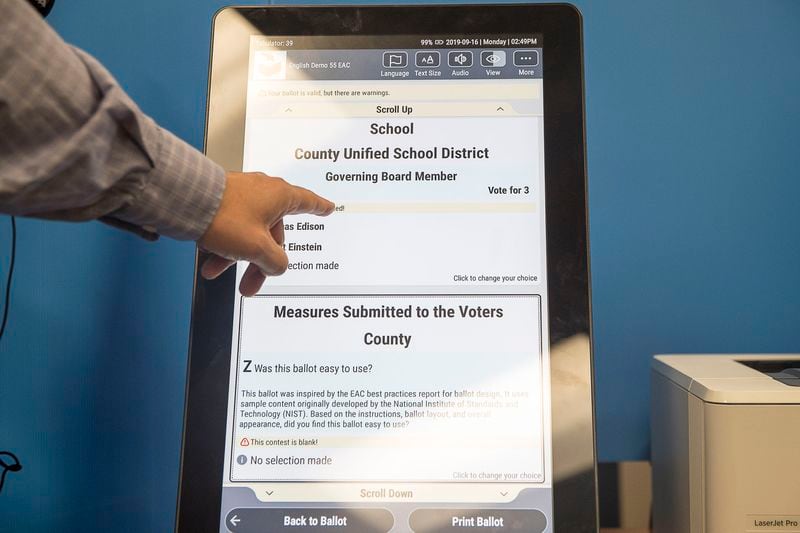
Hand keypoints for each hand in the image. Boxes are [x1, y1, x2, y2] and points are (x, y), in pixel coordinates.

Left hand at [197, 171, 333, 295]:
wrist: (185, 200)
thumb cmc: (224, 217)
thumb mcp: (258, 247)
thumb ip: (275, 261)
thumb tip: (276, 266)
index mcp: (280, 196)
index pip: (308, 202)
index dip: (319, 208)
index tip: (327, 208)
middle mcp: (263, 192)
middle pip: (271, 232)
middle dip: (260, 261)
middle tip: (251, 282)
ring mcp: (241, 195)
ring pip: (248, 232)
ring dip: (236, 256)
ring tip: (219, 273)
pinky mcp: (221, 199)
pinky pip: (230, 227)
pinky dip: (223, 245)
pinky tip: (209, 260)